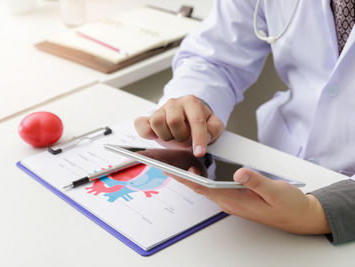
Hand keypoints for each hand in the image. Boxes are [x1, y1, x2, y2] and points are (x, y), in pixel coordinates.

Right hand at [134, 95, 223, 155]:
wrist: (186, 117)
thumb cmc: (198, 121)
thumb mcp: (213, 125)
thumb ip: (214, 129)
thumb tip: (205, 136)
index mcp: (192, 102)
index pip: (196, 120)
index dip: (198, 138)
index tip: (199, 152)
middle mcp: (174, 103)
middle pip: (174, 121)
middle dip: (180, 136)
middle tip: (184, 139)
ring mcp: (160, 110)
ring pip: (157, 122)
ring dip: (166, 135)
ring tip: (173, 137)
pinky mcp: (148, 118)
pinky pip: (141, 124)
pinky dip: (146, 132)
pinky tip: (155, 136)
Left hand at [173, 168, 330, 234]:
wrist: (299, 217)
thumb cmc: (288, 205)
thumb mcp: (275, 191)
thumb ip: (257, 181)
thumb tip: (239, 172)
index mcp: (235, 200)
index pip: (204, 188)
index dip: (187, 178)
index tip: (171, 169)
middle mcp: (230, 202)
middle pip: (201, 187)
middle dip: (184, 175)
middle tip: (168, 162)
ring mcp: (232, 201)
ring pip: (207, 188)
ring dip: (193, 177)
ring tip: (179, 162)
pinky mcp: (237, 198)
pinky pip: (215, 188)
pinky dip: (204, 178)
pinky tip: (201, 169)